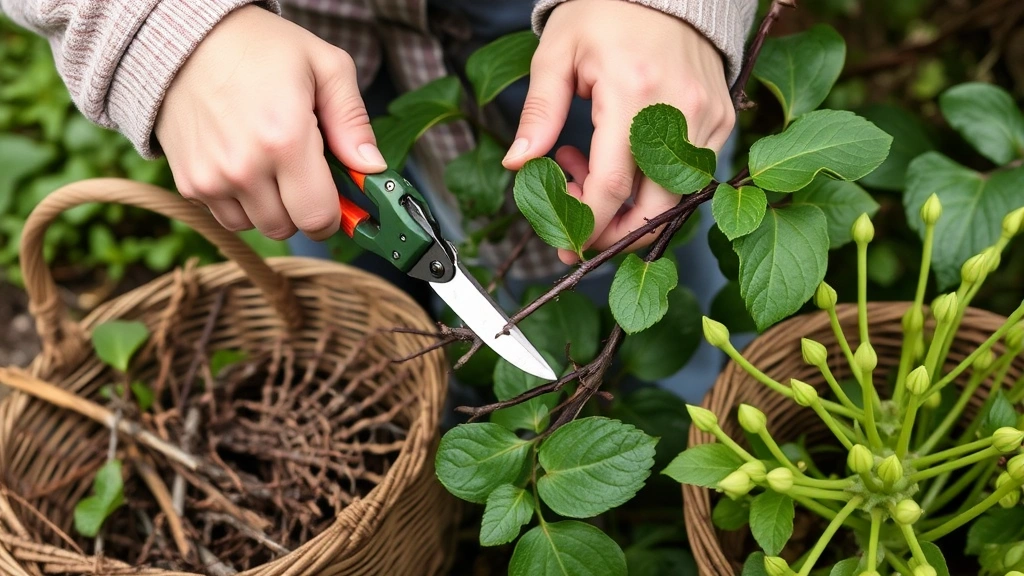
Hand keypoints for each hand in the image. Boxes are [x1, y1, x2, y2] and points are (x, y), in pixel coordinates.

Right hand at [155, 5, 384, 240]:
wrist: (186, 38)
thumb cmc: (261, 48)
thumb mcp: (325, 67)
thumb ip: (353, 122)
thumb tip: (372, 169)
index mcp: (285, 140)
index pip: (318, 217)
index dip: (335, 214)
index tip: (338, 199)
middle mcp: (244, 168)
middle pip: (289, 228)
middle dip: (303, 207)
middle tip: (303, 171)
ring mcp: (211, 179)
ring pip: (257, 226)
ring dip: (271, 207)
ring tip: (271, 163)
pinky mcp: (188, 183)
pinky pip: (227, 216)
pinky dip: (241, 202)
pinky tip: (244, 164)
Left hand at [502, 0, 734, 263]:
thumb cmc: (607, 12)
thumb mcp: (558, 53)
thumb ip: (540, 112)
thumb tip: (518, 164)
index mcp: (633, 94)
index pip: (612, 186)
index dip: (586, 222)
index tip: (564, 235)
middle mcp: (679, 111)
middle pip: (654, 207)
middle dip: (614, 233)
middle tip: (579, 230)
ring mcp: (707, 117)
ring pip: (675, 196)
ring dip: (631, 204)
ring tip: (590, 170)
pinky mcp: (722, 118)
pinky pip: (691, 173)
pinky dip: (657, 182)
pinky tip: (623, 157)